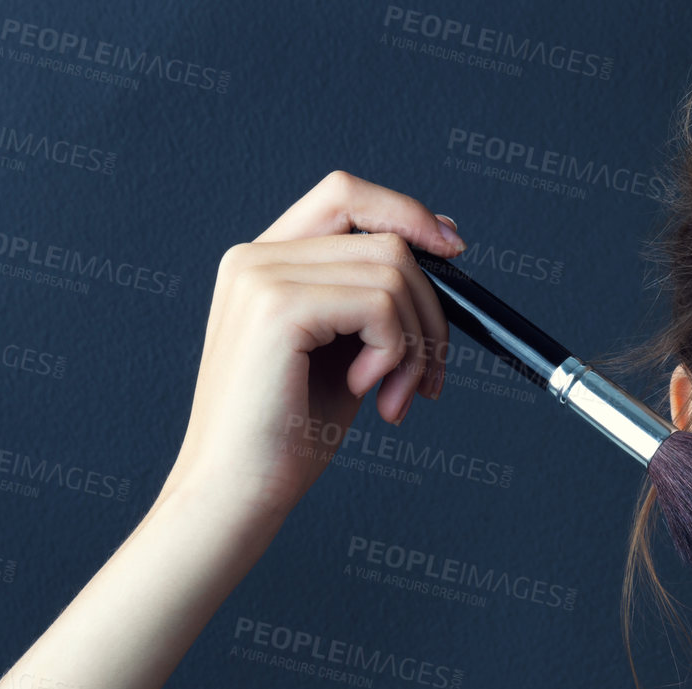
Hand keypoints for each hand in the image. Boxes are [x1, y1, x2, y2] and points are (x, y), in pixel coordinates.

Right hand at [160, 169, 463, 524]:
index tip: (454, 252)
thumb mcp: (344, 351)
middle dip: (432, 310)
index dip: (407, 212)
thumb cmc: (289, 434)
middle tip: (430, 376)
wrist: (237, 490)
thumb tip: (441, 250)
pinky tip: (368, 393)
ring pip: (395, 272)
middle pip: (386, 238)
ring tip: (397, 397)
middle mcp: (256, 256)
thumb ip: (374, 300)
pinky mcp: (278, 307)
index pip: (346, 195)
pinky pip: (381, 305)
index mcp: (265, 261)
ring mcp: (262, 276)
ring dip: (417, 343)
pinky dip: (395, 354)